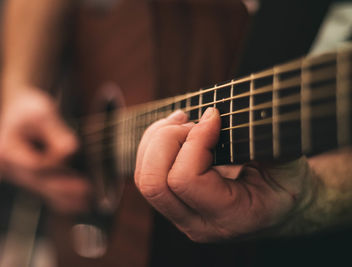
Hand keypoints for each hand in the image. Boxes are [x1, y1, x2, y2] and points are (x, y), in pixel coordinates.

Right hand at [0, 87, 90, 213]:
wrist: (19, 109)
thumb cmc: (30, 110)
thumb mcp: (43, 114)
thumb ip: (57, 133)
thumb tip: (71, 151)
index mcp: (7, 151)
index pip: (35, 166)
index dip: (56, 165)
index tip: (75, 155)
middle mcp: (9, 168)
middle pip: (39, 183)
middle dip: (64, 188)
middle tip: (87, 190)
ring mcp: (18, 176)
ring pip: (43, 191)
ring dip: (65, 198)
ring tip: (87, 201)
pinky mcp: (29, 179)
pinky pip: (46, 192)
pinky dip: (62, 198)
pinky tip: (79, 203)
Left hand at [134, 108, 313, 241]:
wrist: (283, 207)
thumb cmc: (288, 181)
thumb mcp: (286, 159)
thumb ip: (259, 137)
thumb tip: (216, 114)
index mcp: (232, 217)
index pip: (186, 180)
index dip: (194, 140)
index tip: (214, 116)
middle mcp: (199, 224)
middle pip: (154, 183)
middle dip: (166, 140)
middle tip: (192, 121)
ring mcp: (183, 217)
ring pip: (145, 179)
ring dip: (156, 141)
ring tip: (182, 120)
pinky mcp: (174, 204)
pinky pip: (147, 175)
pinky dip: (154, 146)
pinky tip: (176, 131)